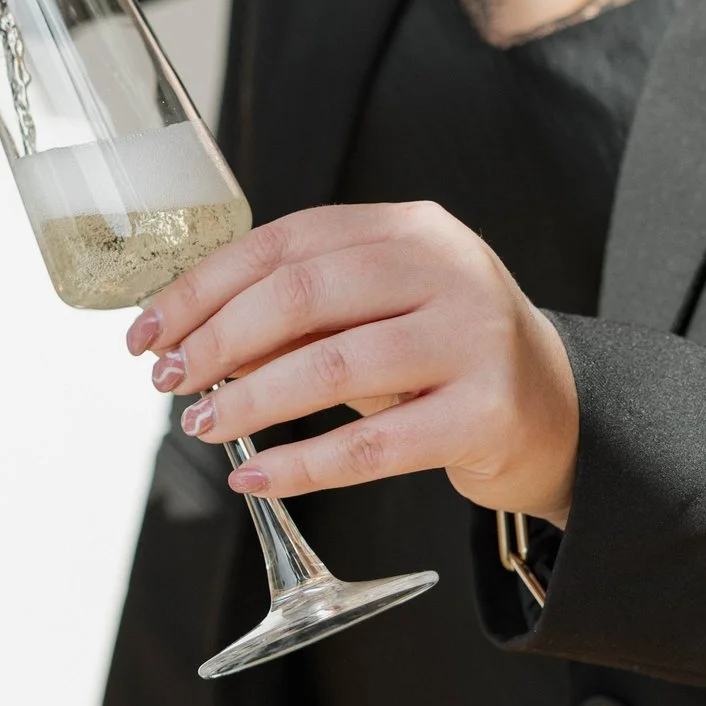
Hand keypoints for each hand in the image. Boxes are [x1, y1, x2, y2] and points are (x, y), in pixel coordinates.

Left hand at [124, 201, 579, 522]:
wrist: (557, 414)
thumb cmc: (439, 357)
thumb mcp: (373, 315)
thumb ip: (297, 317)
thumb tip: (191, 343)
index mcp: (410, 228)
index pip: (284, 242)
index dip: (203, 287)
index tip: (149, 332)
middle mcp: (448, 270)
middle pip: (301, 294)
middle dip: (217, 340)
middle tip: (169, 380)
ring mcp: (475, 339)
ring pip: (333, 365)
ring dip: (250, 401)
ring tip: (203, 424)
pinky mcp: (488, 414)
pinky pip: (374, 446)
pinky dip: (302, 465)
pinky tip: (255, 476)